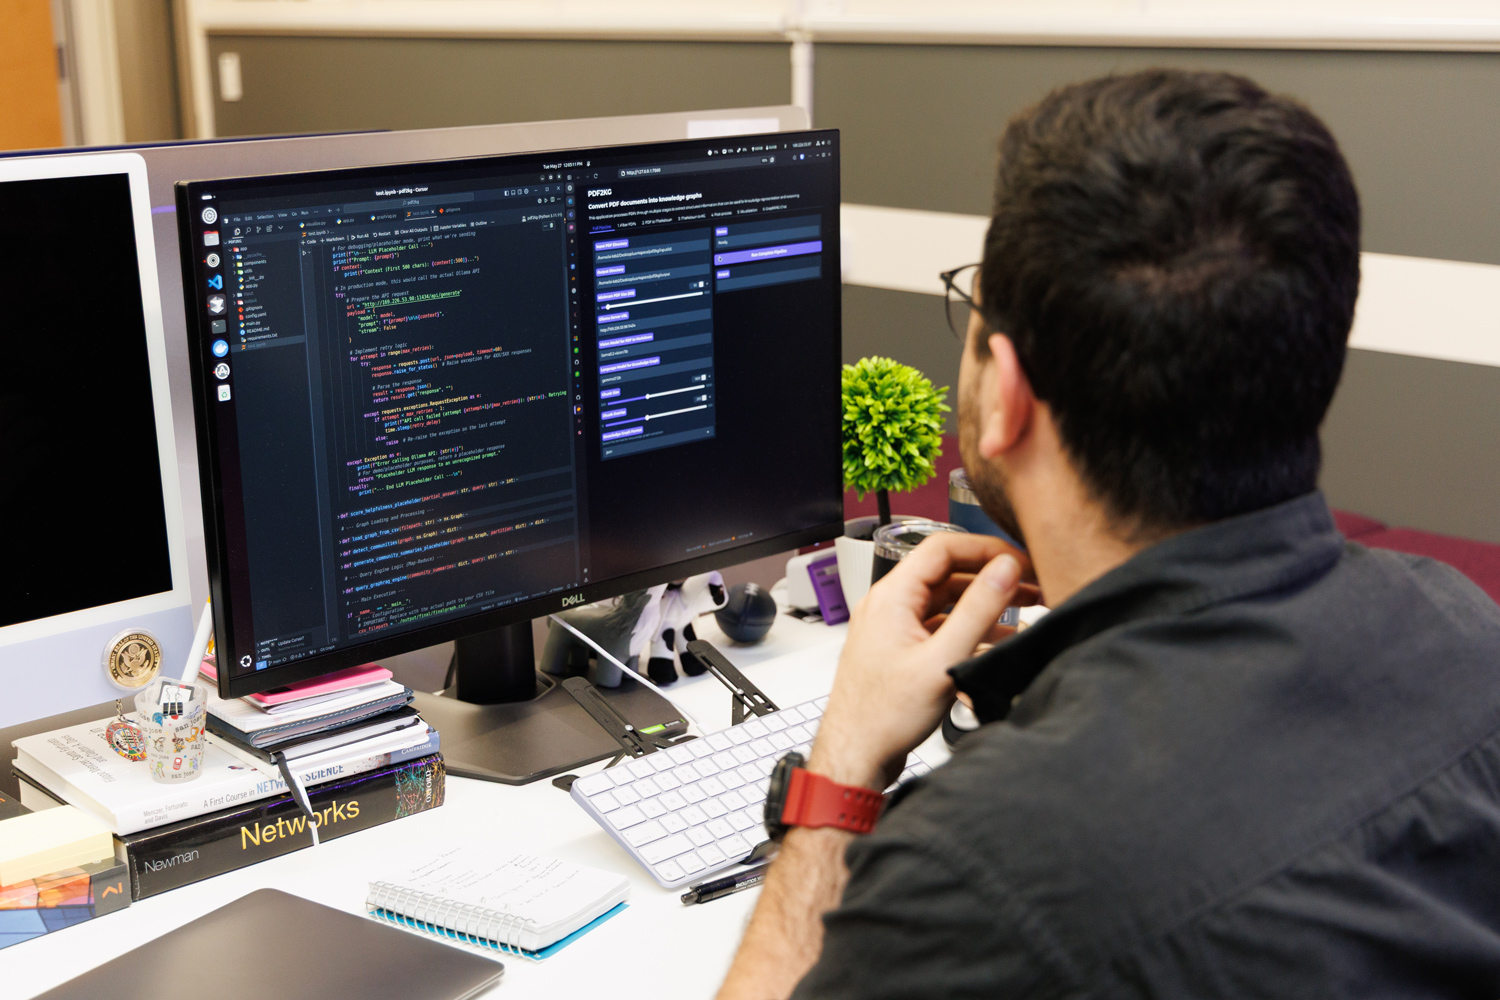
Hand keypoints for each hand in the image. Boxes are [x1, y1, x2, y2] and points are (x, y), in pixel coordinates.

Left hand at [809, 534, 1035, 788]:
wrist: (856, 755)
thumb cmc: (884, 716)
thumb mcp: (943, 660)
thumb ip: (978, 610)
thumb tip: (1004, 570)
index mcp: (892, 597)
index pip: (943, 548)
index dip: (986, 549)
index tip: (1019, 560)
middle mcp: (888, 605)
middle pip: (947, 573)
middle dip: (991, 576)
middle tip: (1029, 585)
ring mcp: (893, 627)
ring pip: (945, 601)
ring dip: (983, 603)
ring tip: (1023, 610)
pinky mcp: (900, 650)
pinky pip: (939, 626)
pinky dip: (968, 628)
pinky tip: (996, 641)